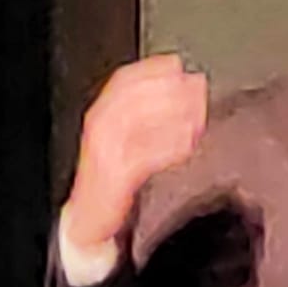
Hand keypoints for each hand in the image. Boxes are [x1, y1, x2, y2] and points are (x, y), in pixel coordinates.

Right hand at [63, 56, 208, 251]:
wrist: (89, 220)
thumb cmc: (113, 179)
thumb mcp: (125, 140)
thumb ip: (146, 116)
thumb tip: (183, 94)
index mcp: (101, 114)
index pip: (124, 80)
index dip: (153, 69)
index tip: (179, 66)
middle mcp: (99, 127)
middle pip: (133, 96)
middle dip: (168, 89)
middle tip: (197, 88)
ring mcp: (104, 151)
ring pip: (138, 121)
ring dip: (171, 114)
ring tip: (197, 113)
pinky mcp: (113, 176)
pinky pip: (143, 156)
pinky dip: (166, 146)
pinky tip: (187, 143)